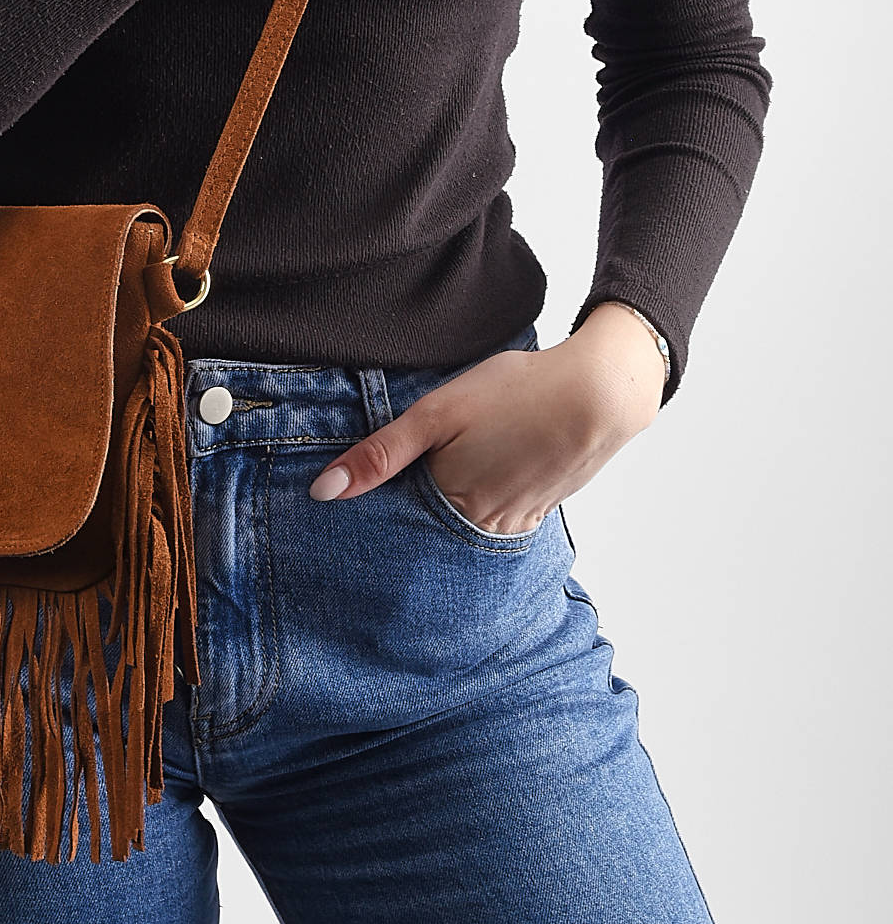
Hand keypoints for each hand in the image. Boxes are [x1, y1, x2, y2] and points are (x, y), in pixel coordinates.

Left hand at [306, 313, 663, 531]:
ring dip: (445, 514)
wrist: (600, 390)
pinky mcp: (540, 508)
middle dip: (407, 521)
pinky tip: (479, 477)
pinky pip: (497, 518)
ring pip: (463, 528)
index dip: (374, 514)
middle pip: (430, 533)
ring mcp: (517, 521)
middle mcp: (485, 527)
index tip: (351, 513)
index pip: (396, 527)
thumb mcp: (435, 413)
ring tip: (437, 484)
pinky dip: (479, 505)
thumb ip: (380, 454)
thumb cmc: (516, 393)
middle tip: (393, 495)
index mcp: (453, 506)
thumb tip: (322, 493)